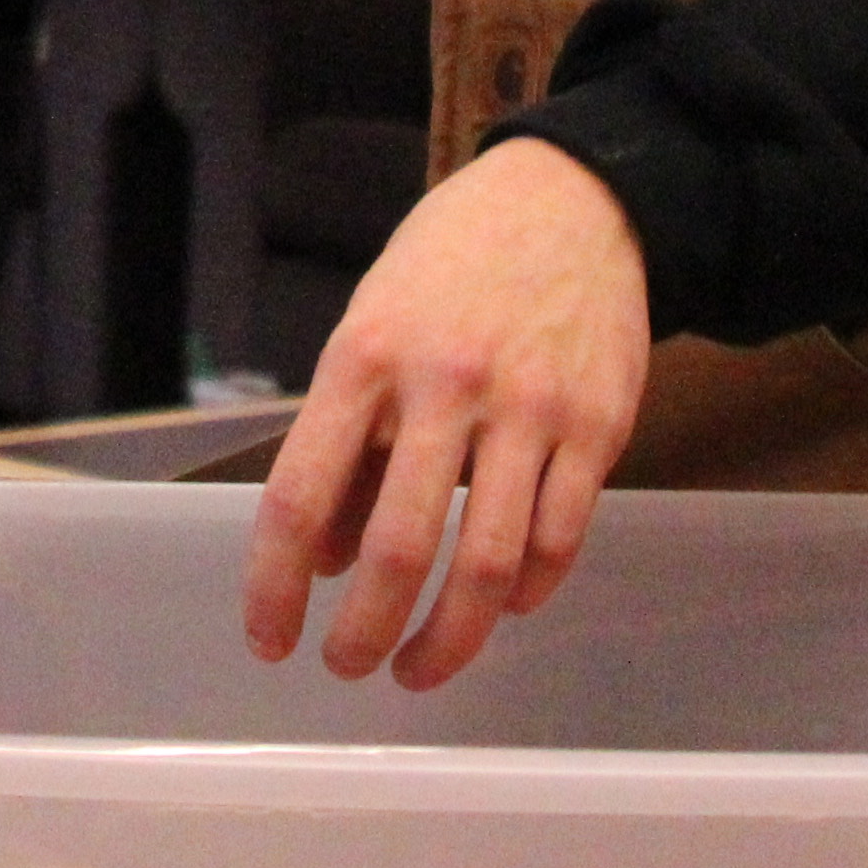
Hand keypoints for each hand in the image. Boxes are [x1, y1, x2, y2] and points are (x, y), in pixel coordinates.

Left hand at [244, 133, 652, 689]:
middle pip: (402, 548)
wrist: (571, 198)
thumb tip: (319, 563)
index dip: (274, 586)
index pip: (301, 495)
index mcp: (363, 357)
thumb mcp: (370, 330)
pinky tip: (503, 611)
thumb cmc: (449, 269)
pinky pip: (559, 539)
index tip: (268, 641)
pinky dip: (527, 595)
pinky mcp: (598, 425)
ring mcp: (530, 406)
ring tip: (419, 669)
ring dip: (449, 640)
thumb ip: (347, 446)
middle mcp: (444, 383)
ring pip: (490, 564)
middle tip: (348, 668)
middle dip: (366, 633)